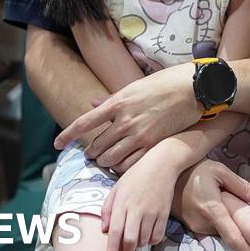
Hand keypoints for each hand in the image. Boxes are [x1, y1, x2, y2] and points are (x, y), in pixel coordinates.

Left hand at [53, 62, 202, 167]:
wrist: (193, 89)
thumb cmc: (165, 83)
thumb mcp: (134, 87)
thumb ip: (112, 100)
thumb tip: (92, 104)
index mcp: (117, 103)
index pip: (84, 122)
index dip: (67, 135)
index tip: (57, 144)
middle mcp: (124, 120)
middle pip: (96, 145)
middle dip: (92, 152)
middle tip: (93, 154)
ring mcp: (138, 134)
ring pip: (110, 158)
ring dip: (105, 161)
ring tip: (106, 161)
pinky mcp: (152, 144)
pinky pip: (129, 164)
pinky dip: (121, 167)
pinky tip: (123, 165)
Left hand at [100, 148, 180, 250]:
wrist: (162, 164)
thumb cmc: (136, 175)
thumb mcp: (116, 188)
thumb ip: (108, 209)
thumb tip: (104, 229)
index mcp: (122, 203)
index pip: (115, 232)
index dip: (112, 249)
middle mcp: (137, 209)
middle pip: (130, 240)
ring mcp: (152, 212)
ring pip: (144, 239)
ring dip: (138, 245)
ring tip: (135, 241)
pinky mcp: (164, 213)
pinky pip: (158, 235)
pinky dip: (152, 240)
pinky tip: (148, 236)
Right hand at [173, 159, 249, 250]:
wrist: (166, 176)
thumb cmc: (194, 170)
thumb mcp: (220, 171)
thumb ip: (241, 186)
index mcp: (213, 210)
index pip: (233, 237)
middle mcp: (204, 223)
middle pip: (230, 239)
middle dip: (248, 249)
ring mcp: (196, 227)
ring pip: (222, 235)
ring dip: (237, 236)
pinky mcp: (193, 227)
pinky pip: (214, 231)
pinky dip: (226, 230)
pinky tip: (233, 225)